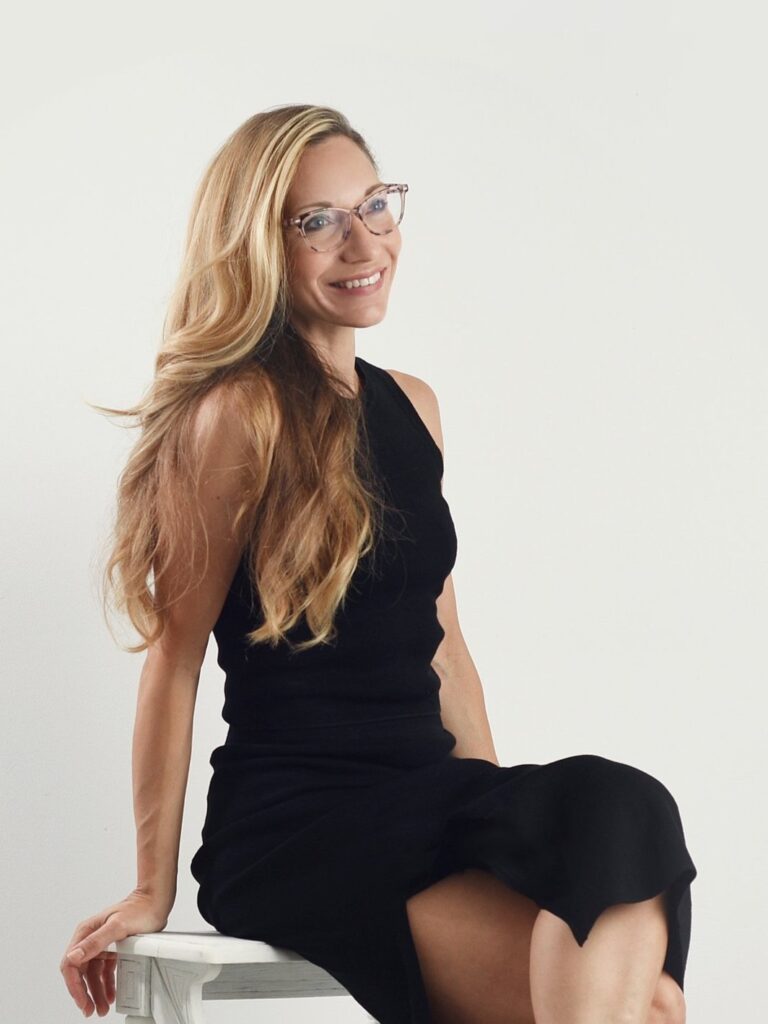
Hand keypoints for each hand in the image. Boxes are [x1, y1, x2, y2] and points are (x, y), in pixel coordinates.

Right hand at [60, 888, 170, 1017]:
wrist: (156, 901)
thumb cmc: (139, 908)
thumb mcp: (117, 926)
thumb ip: (95, 942)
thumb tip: (74, 956)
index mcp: (86, 932)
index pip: (71, 964)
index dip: (74, 986)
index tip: (83, 1001)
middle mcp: (91, 938)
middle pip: (81, 972)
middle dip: (84, 993)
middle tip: (90, 1010)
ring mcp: (102, 943)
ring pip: (94, 974)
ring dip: (96, 992)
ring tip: (102, 1008)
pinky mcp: (113, 947)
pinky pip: (105, 970)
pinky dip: (106, 983)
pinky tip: (110, 994)